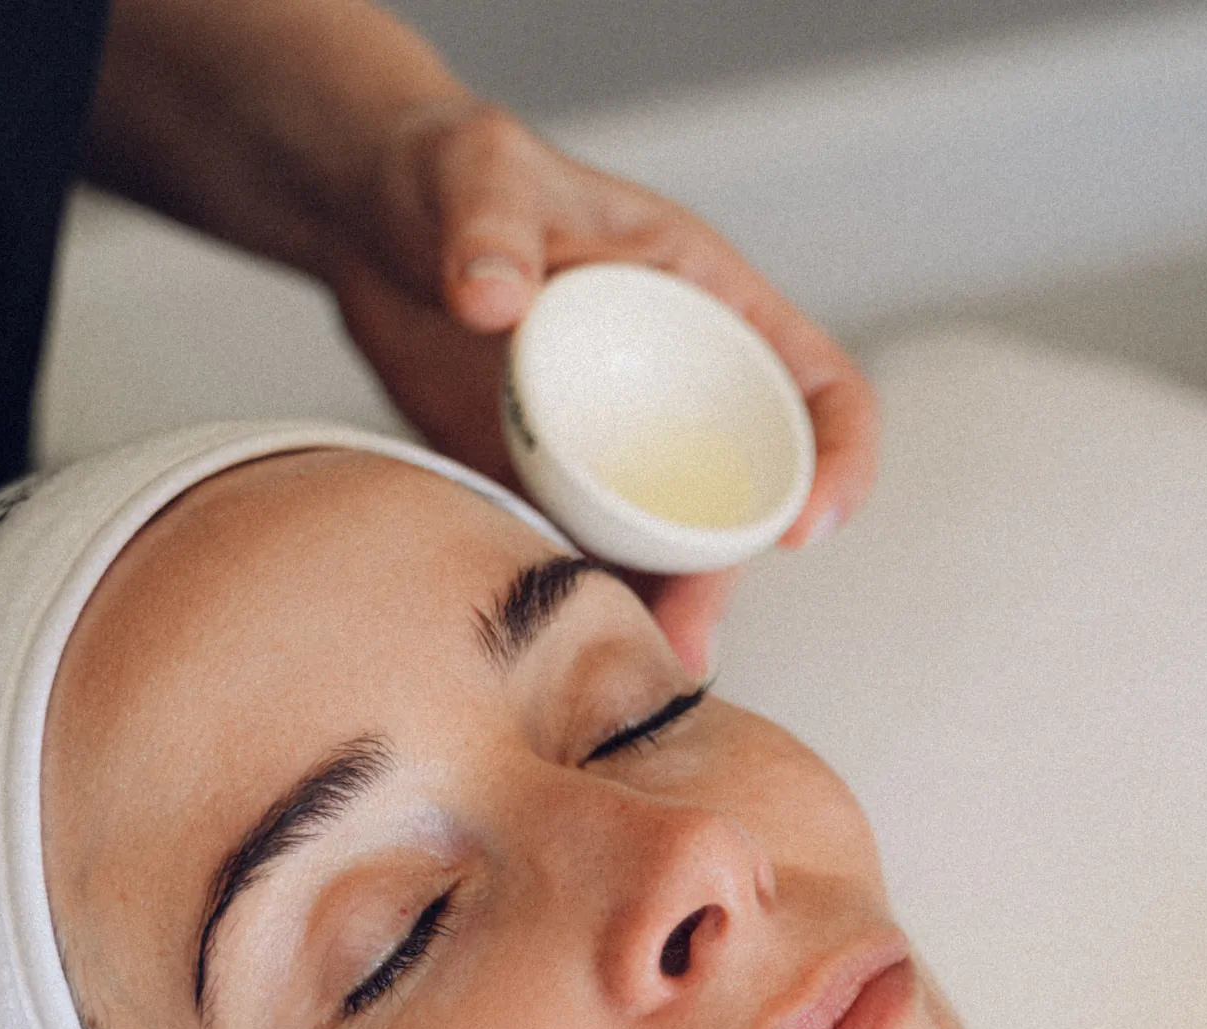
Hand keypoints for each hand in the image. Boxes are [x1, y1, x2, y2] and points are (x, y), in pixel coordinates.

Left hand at [84, 0, 878, 675]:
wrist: (367, 229)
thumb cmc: (445, 173)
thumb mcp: (473, 173)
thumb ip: (488, 224)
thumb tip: (491, 296)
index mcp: (710, 305)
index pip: (820, 390)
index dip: (840, 460)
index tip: (804, 527)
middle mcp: (683, 393)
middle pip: (745, 503)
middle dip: (727, 578)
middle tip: (685, 639)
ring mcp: (623, 454)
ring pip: (672, 554)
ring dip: (661, 617)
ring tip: (624, 677)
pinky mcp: (560, 497)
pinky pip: (595, 567)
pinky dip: (589, 617)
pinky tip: (560, 662)